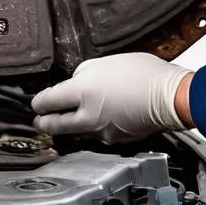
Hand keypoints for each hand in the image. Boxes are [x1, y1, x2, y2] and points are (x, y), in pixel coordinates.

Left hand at [31, 53, 193, 142]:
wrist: (170, 97)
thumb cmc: (142, 73)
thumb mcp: (104, 63)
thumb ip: (84, 74)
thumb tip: (77, 83)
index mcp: (82, 92)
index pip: (49, 101)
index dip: (38, 103)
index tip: (35, 103)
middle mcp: (88, 116)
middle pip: (57, 125)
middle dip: (45, 122)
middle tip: (39, 121)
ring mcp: (103, 131)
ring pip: (78, 132)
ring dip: (69, 128)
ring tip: (64, 123)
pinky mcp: (118, 140)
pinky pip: (98, 135)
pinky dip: (93, 130)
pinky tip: (97, 122)